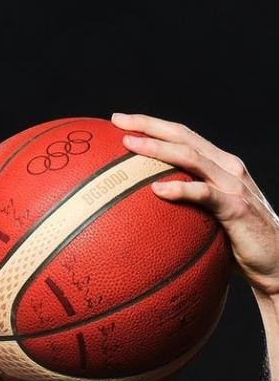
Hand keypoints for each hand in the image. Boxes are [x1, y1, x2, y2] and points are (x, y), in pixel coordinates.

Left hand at [112, 112, 278, 296]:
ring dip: (158, 149)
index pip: (183, 136)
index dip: (153, 125)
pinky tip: (157, 190)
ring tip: (130, 146)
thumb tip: (144, 211)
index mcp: (219, 165)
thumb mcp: (208, 217)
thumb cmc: (238, 242)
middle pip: (184, 136)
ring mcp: (233, 185)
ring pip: (192, 157)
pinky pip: (205, 194)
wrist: (275, 261)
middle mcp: (227, 167)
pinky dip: (181, 189)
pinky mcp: (236, 208)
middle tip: (118, 121)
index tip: (121, 120)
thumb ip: (185, 207)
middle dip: (149, 125)